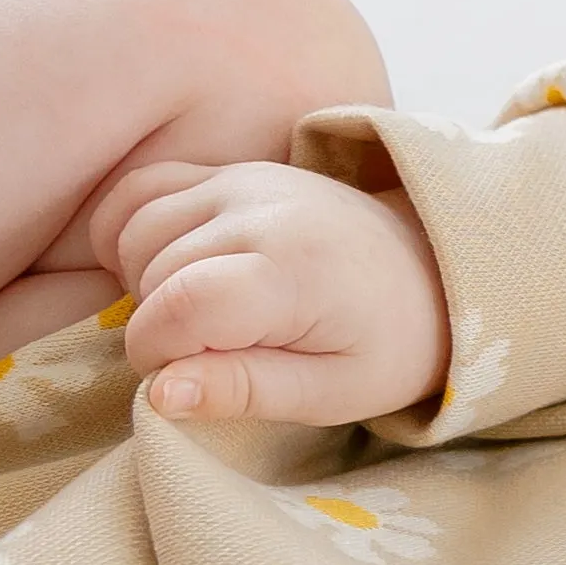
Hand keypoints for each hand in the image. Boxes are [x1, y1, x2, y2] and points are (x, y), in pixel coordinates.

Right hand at [90, 158, 449, 425]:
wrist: (434, 273)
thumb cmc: (388, 345)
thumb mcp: (332, 393)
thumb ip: (245, 391)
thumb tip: (159, 393)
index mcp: (294, 271)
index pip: (177, 307)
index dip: (158, 353)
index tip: (186, 377)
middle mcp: (262, 210)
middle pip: (151, 272)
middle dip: (158, 326)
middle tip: (213, 352)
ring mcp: (244, 180)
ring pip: (134, 230)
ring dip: (142, 281)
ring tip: (200, 315)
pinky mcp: (231, 171)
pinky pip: (140, 191)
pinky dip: (132, 233)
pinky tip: (170, 270)